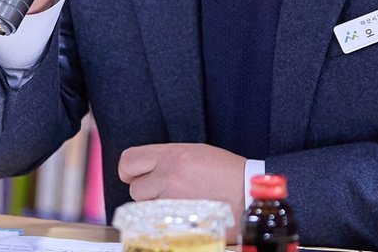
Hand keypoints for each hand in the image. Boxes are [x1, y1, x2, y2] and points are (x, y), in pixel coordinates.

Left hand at [119, 143, 246, 219]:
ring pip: (145, 209)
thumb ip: (169, 159)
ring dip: (156, 208)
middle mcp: (168, 176)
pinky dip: (165, 222)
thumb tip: (150, 169)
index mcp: (172, 155)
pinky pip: (157, 224)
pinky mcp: (176, 222)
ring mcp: (171, 201)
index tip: (135, 175)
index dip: (129, 171)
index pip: (129, 160)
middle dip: (146, 192)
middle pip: (135, 189)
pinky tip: (181, 217)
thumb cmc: (228, 173)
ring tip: (177, 204)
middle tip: (163, 192)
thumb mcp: (196, 153)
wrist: (249, 194)